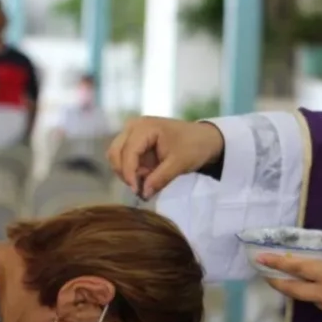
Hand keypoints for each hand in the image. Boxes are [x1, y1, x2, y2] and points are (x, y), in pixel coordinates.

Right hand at [107, 117, 224, 198]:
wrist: (206, 139)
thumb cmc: (194, 146)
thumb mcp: (179, 164)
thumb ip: (160, 178)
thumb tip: (143, 194)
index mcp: (144, 127)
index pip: (128, 152)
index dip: (129, 173)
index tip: (136, 191)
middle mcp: (134, 126)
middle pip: (115, 153)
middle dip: (126, 172)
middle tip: (140, 187)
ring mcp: (133, 133)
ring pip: (117, 156)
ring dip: (129, 171)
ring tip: (148, 178)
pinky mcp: (135, 142)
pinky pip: (125, 158)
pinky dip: (133, 170)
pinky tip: (148, 175)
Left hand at [261, 227, 321, 321]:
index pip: (298, 268)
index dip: (278, 263)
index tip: (261, 258)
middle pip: (294, 290)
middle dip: (277, 281)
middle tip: (264, 274)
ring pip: (306, 298)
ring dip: (294, 289)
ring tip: (288, 279)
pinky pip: (320, 304)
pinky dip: (311, 295)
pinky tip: (315, 289)